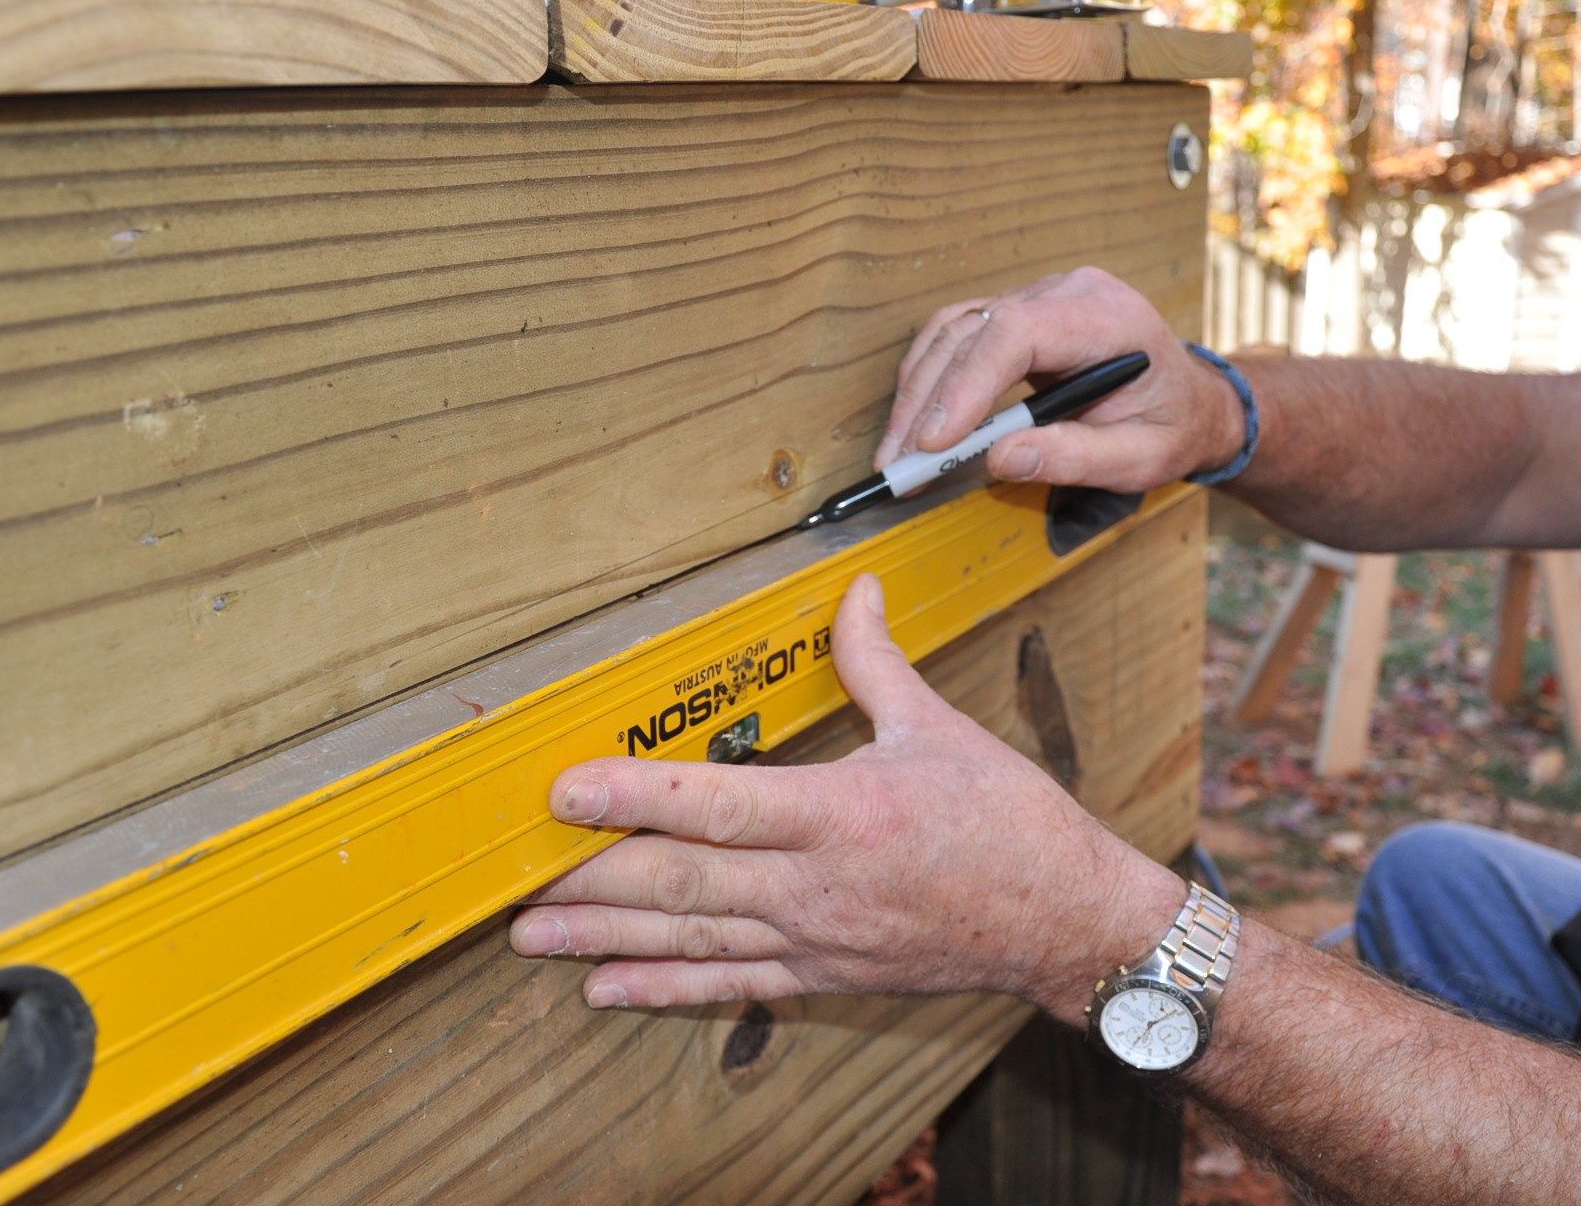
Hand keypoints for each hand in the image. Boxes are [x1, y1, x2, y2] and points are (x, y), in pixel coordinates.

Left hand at [510, 574, 1183, 1021]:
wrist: (1065, 923)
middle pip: (682, 882)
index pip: (717, 803)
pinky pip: (730, 987)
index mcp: (842, 812)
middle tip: (514, 879)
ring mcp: (814, 938)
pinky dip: (663, 990)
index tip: (565, 791)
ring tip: (529, 938)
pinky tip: (604, 989)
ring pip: (692, 939)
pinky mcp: (823, 975)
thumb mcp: (942, 729)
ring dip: (605, 939)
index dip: (634, 796)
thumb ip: (877, 662)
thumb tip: (854, 590)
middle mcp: (816, 884)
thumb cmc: (1011, 825)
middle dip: (591, 880)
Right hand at [875, 266, 1245, 490]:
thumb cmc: (1173, 426)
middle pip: (973, 330)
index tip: (936, 440)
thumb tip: (999, 459)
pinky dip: (930, 378)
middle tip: (899, 464)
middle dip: (928, 400)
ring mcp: (1039, 297)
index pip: (1018, 331)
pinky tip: (915, 422)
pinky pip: (959, 335)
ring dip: (917, 392)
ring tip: (897, 453)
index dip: (967, 383)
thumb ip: (1075, 457)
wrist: (1191, 401)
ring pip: (954, 330)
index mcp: (1108, 318)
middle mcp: (1067, 293)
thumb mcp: (1141, 458)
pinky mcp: (1019, 312)